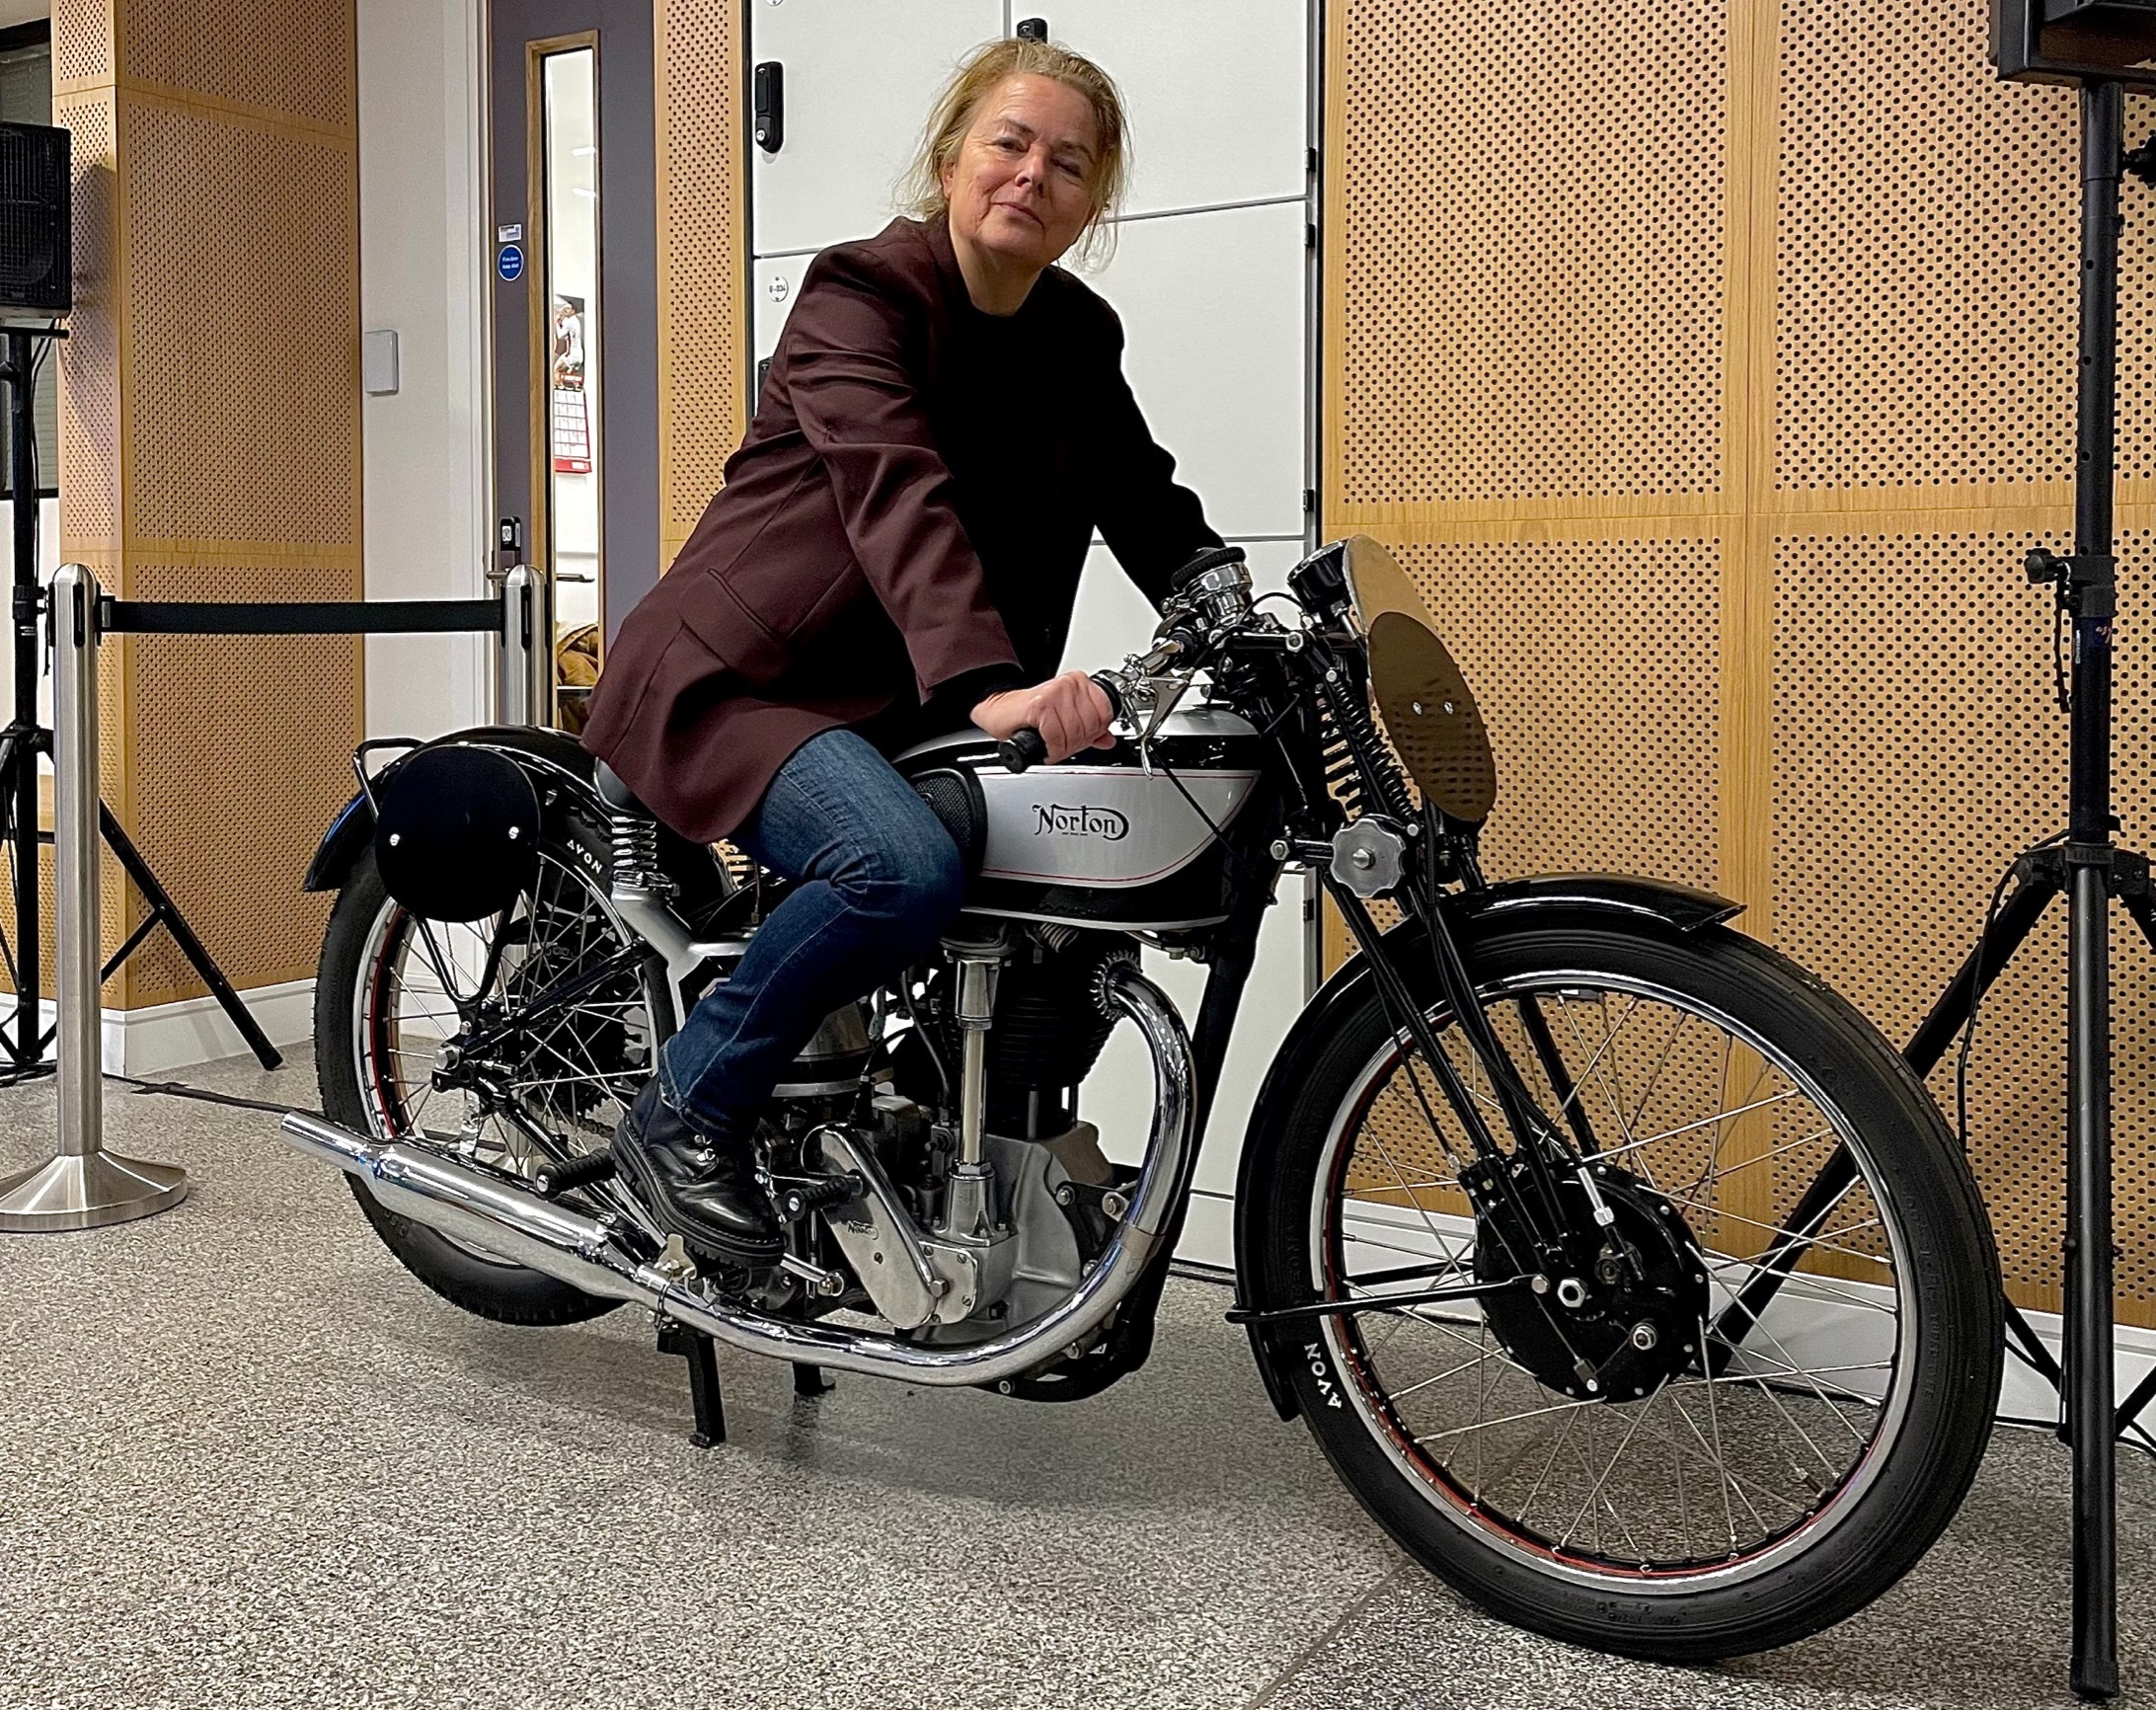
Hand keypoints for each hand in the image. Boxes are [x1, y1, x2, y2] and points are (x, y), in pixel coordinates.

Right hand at [971, 671, 1116, 764]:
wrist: (999, 710)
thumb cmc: (1028, 715)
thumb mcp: (1066, 721)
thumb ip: (1090, 729)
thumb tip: (1107, 739)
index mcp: (1080, 684)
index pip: (1105, 715)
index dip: (1093, 734)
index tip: (1079, 738)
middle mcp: (1069, 685)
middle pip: (1090, 727)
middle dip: (1076, 743)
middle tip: (1062, 744)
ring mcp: (1055, 693)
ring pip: (1074, 733)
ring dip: (1062, 748)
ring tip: (1052, 745)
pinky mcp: (1040, 705)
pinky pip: (1056, 736)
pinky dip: (1051, 748)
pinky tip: (1044, 745)